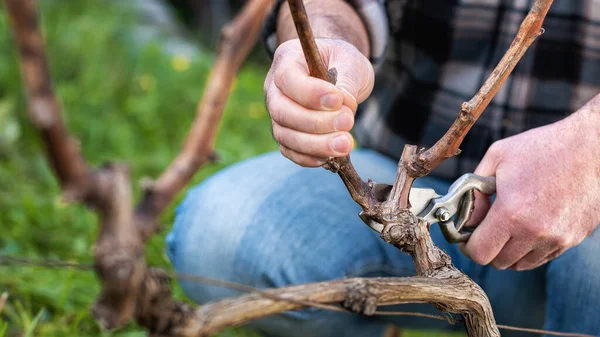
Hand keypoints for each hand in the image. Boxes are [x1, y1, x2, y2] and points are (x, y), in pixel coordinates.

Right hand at [264, 38, 373, 166]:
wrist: (338, 70)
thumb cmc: (342, 61)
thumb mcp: (351, 62)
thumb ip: (346, 83)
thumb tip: (342, 108)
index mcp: (287, 60)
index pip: (287, 78)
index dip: (310, 93)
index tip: (338, 100)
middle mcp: (275, 88)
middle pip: (282, 111)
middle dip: (316, 123)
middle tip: (348, 122)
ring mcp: (278, 114)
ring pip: (285, 135)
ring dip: (315, 145)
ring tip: (346, 144)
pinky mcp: (286, 134)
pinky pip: (290, 151)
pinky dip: (308, 157)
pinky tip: (330, 157)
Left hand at [461, 98, 599, 269]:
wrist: (593, 147)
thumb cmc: (542, 147)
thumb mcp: (497, 157)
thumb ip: (474, 189)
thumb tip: (467, 215)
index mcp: (511, 212)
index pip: (480, 253)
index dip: (468, 246)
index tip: (467, 235)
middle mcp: (535, 232)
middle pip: (498, 262)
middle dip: (486, 247)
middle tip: (485, 229)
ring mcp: (557, 239)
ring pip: (520, 264)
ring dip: (508, 250)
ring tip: (507, 226)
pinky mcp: (572, 239)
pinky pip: (541, 257)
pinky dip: (529, 249)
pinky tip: (527, 226)